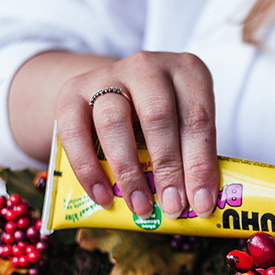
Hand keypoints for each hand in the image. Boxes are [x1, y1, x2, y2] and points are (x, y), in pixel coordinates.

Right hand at [52, 51, 218, 218]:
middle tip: (173, 207)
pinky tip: (103, 197)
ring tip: (140, 206)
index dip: (200, 164)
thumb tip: (195, 206)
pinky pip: (74, 132)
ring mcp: (108, 75)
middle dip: (167, 168)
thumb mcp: (183, 126)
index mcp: (187, 72)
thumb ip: (190, 157)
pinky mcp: (72, 92)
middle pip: (157, 117)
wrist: (112, 91)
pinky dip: (88, 169)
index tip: (202, 204)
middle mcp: (148, 67)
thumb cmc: (160, 118)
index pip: (198, 118)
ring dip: (129, 171)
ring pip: (114, 122)